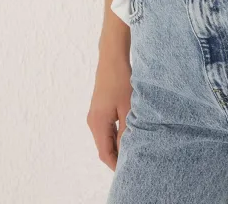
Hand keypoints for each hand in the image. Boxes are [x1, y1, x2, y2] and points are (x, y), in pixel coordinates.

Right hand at [87, 48, 131, 170]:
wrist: (112, 58)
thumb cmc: (121, 80)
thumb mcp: (128, 107)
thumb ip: (126, 130)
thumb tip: (128, 151)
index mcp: (98, 123)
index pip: (105, 153)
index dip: (116, 164)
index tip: (130, 170)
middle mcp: (93, 122)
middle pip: (104, 148)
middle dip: (118, 156)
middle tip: (135, 161)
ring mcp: (95, 115)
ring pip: (105, 138)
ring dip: (117, 145)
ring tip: (135, 149)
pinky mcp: (99, 109)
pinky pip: (106, 129)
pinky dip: (115, 135)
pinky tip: (129, 134)